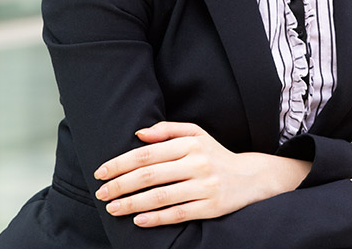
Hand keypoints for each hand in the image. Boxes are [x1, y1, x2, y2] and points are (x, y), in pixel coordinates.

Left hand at [93, 121, 310, 227]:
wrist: (251, 177)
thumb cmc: (215, 155)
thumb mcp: (196, 135)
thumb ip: (168, 130)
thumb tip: (138, 134)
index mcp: (191, 144)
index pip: (147, 153)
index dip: (120, 163)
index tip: (101, 173)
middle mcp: (198, 163)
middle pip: (149, 175)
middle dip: (120, 185)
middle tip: (101, 194)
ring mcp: (205, 185)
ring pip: (160, 196)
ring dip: (131, 203)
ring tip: (113, 208)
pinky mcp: (211, 206)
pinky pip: (179, 213)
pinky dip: (156, 218)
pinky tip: (138, 220)